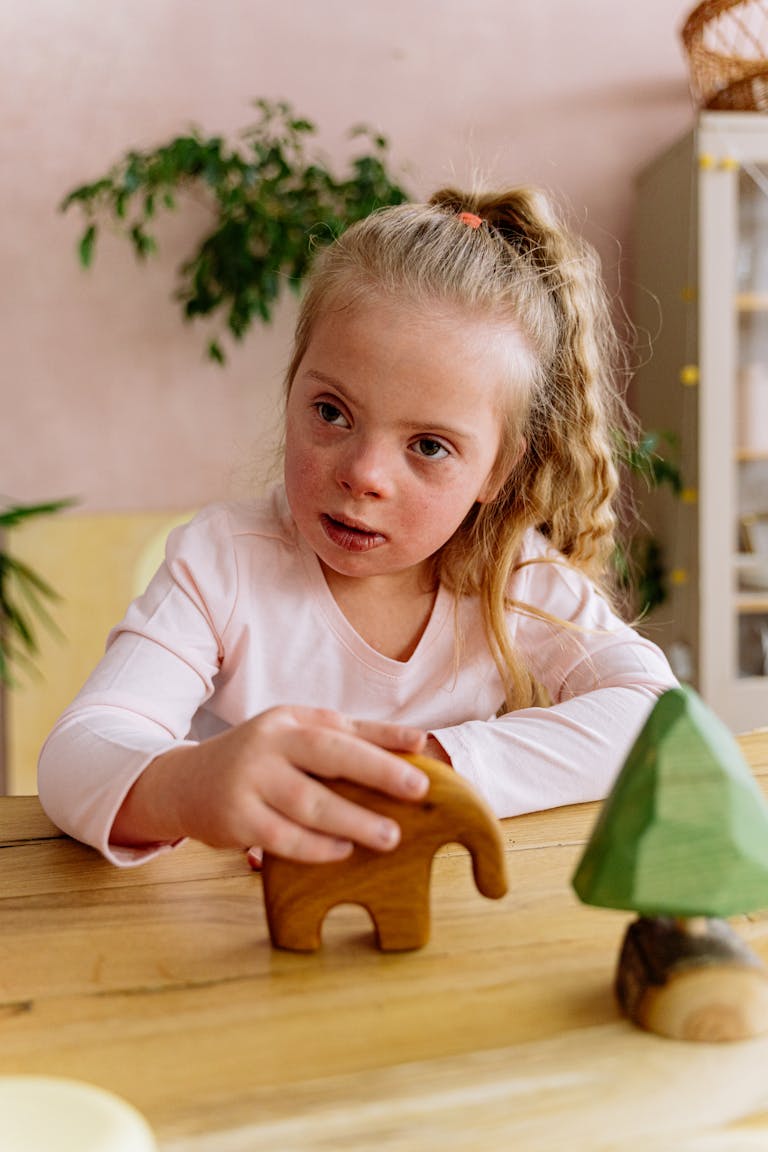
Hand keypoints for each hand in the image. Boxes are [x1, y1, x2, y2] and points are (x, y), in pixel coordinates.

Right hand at [110, 706, 428, 862]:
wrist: (184, 783)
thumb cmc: (259, 758)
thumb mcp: (297, 734)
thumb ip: (354, 735)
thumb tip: (417, 740)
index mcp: (288, 722)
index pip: (342, 730)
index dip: (383, 741)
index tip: (422, 753)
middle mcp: (267, 746)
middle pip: (327, 757)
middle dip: (376, 773)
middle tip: (418, 792)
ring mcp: (248, 783)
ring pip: (306, 803)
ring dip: (352, 821)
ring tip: (390, 836)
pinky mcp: (234, 820)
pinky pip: (281, 838)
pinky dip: (314, 847)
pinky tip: (342, 852)